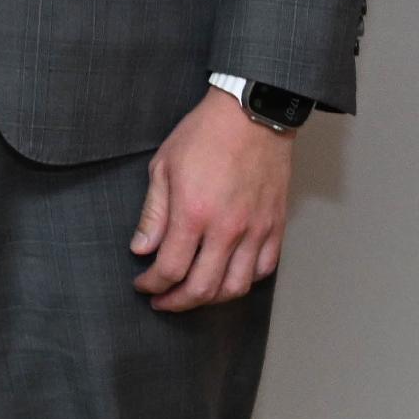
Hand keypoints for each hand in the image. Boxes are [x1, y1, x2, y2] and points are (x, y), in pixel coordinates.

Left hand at [132, 87, 294, 312]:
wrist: (253, 116)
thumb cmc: (204, 136)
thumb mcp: (163, 167)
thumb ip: (153, 214)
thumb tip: (141, 249)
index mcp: (193, 214)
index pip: (170, 269)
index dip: (153, 285)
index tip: (143, 286)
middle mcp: (227, 229)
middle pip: (203, 288)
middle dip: (177, 302)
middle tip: (162, 302)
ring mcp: (256, 230)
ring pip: (237, 287)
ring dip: (211, 299)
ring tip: (193, 295)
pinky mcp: (276, 226)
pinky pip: (264, 269)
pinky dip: (244, 281)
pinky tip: (228, 277)